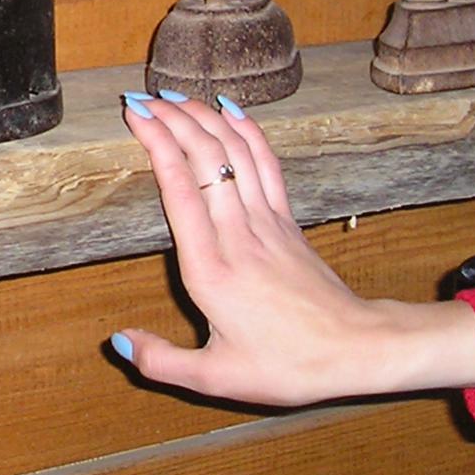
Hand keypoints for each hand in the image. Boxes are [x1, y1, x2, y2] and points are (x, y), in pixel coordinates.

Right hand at [111, 94, 474, 406]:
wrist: (355, 350)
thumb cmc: (288, 366)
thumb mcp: (216, 379)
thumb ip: (161, 362)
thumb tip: (119, 341)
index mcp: (211, 270)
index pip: (179, 188)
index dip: (157, 143)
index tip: (135, 115)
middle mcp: (237, 235)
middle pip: (205, 157)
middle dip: (172, 119)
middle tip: (142, 98)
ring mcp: (267, 222)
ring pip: (234, 153)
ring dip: (204, 117)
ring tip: (175, 96)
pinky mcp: (287, 221)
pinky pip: (266, 163)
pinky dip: (247, 131)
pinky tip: (229, 110)